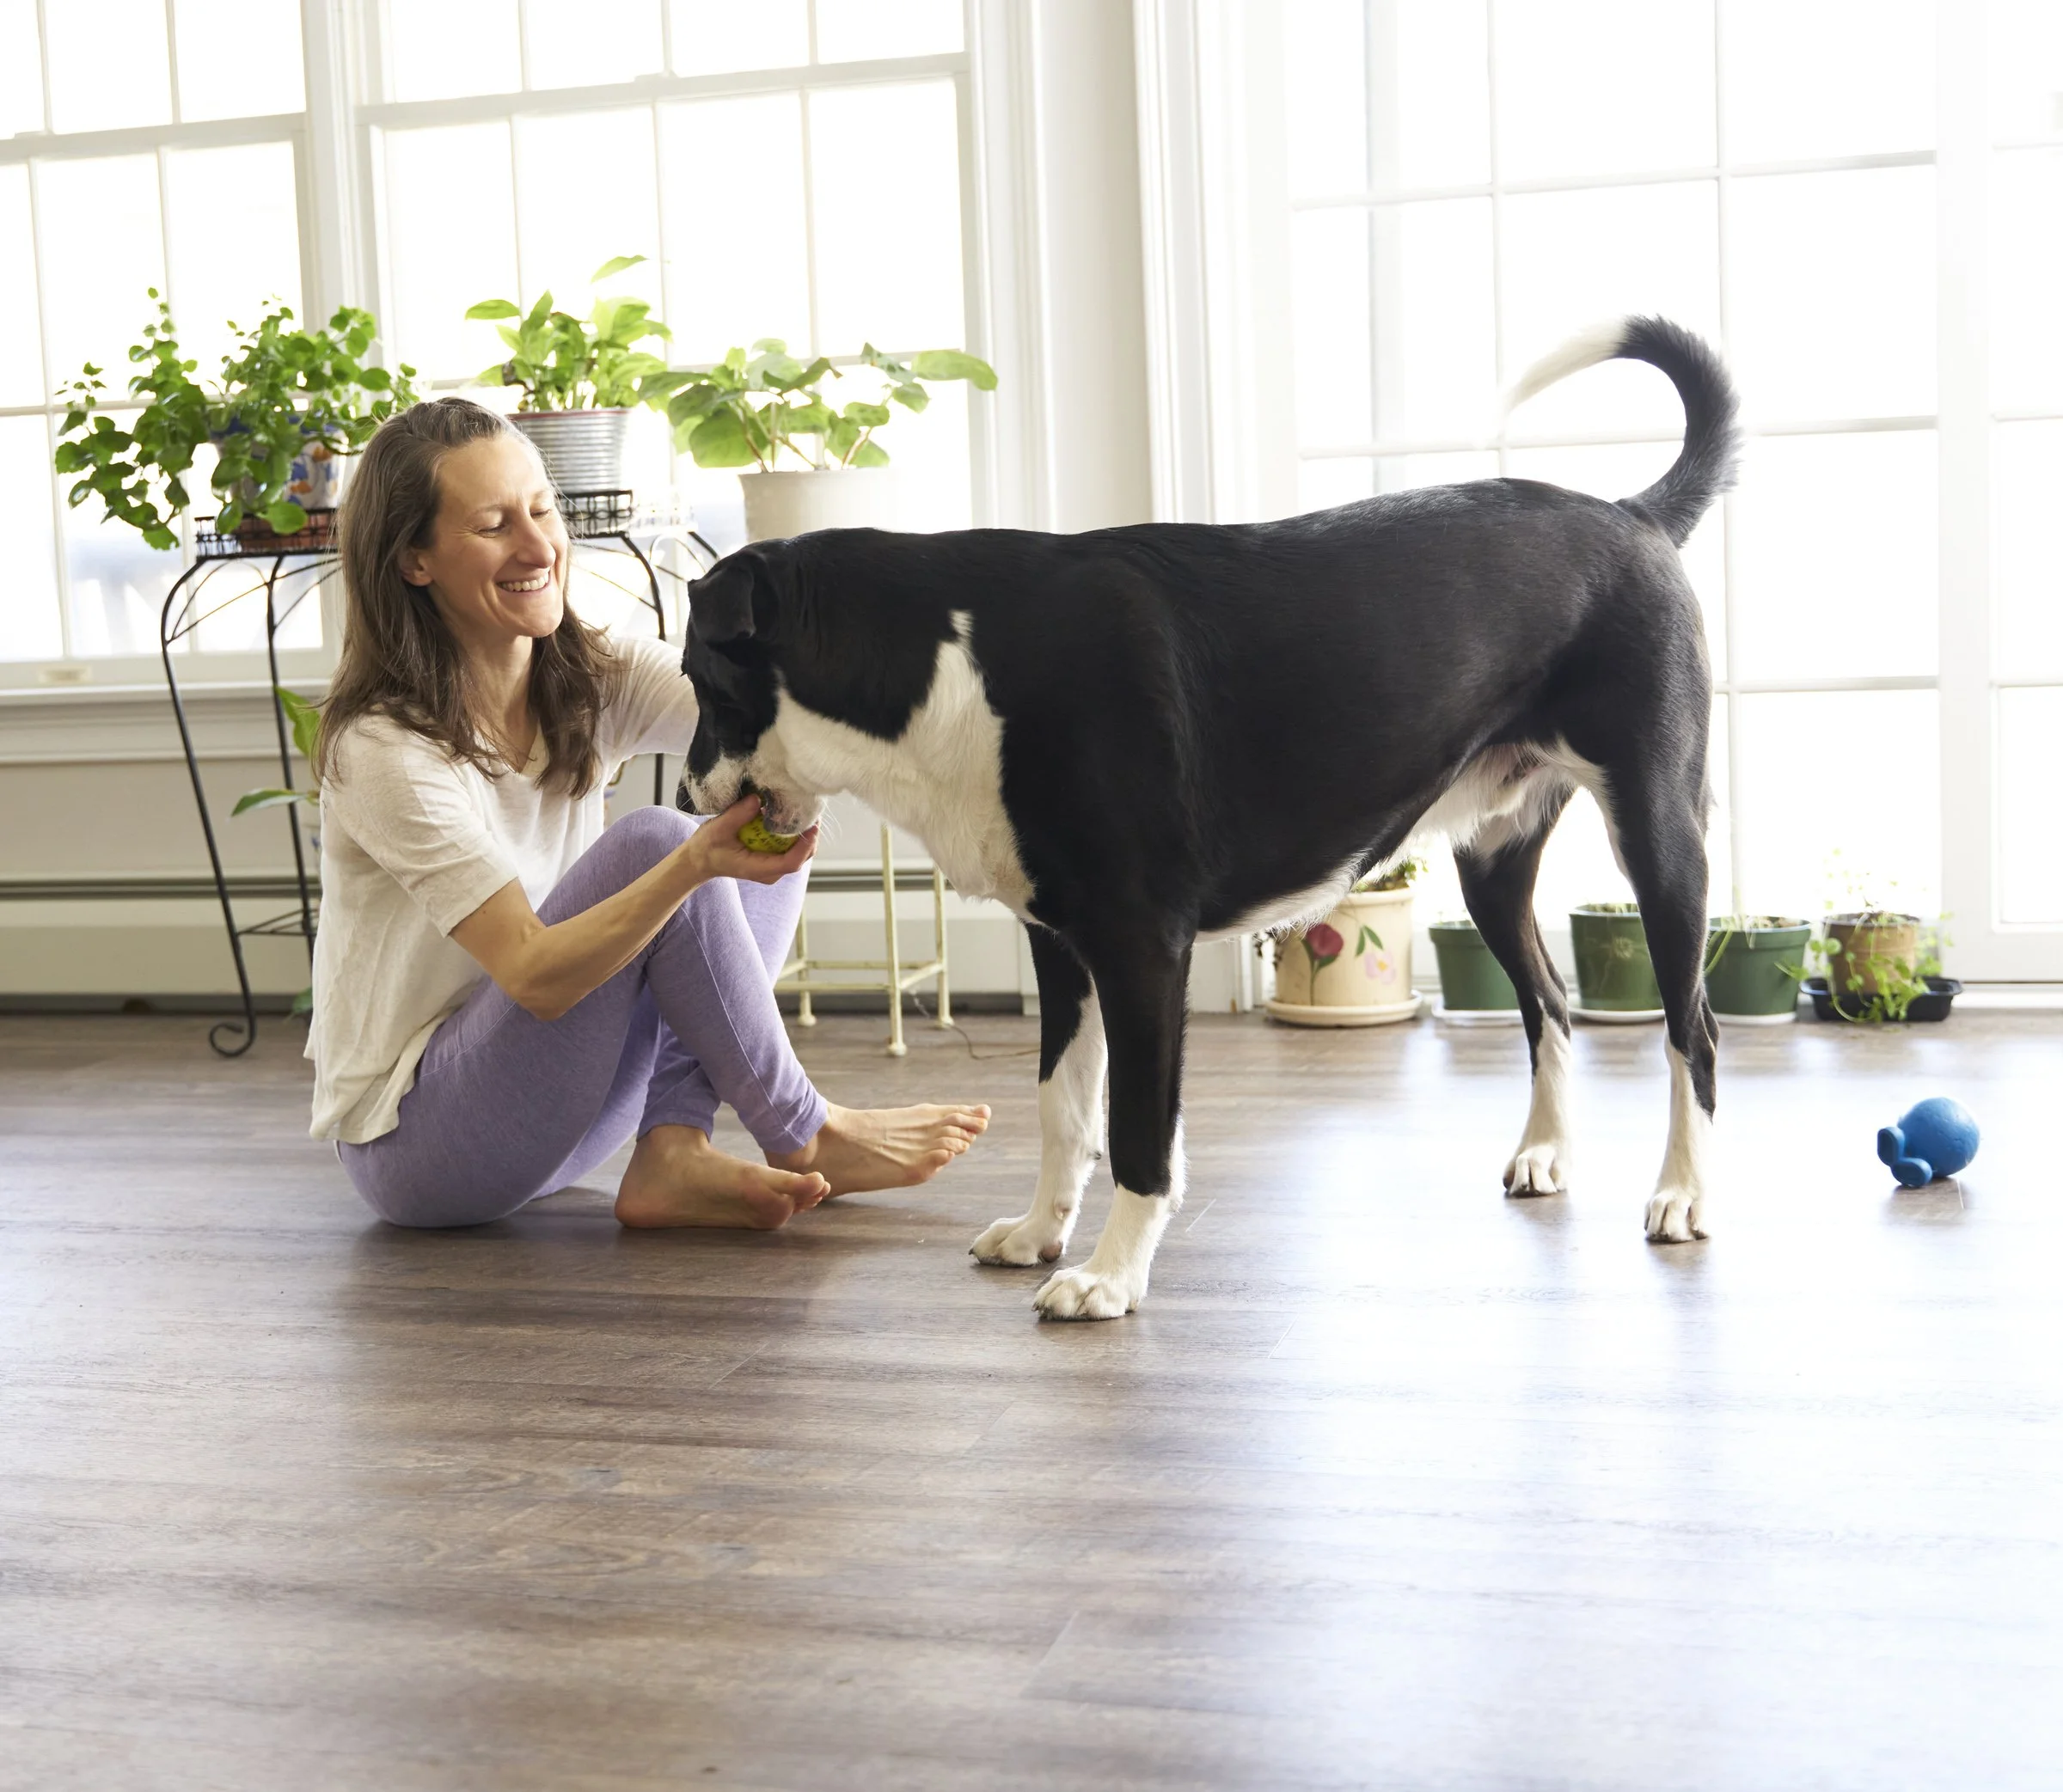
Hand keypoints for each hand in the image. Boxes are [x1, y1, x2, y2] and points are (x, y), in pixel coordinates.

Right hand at [684, 795, 817, 885]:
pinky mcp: (772, 859)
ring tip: (805, 809)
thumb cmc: (708, 847)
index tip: (812, 825)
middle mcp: (770, 871)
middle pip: (802, 857)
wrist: (701, 859)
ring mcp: (772, 866)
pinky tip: (793, 815)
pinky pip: (791, 848)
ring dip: (804, 833)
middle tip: (811, 810)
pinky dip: (795, 833)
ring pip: (799, 853)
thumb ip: (737, 815)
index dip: (805, 845)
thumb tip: (758, 799)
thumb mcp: (718, 829)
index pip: (791, 862)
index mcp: (758, 868)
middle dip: (810, 836)